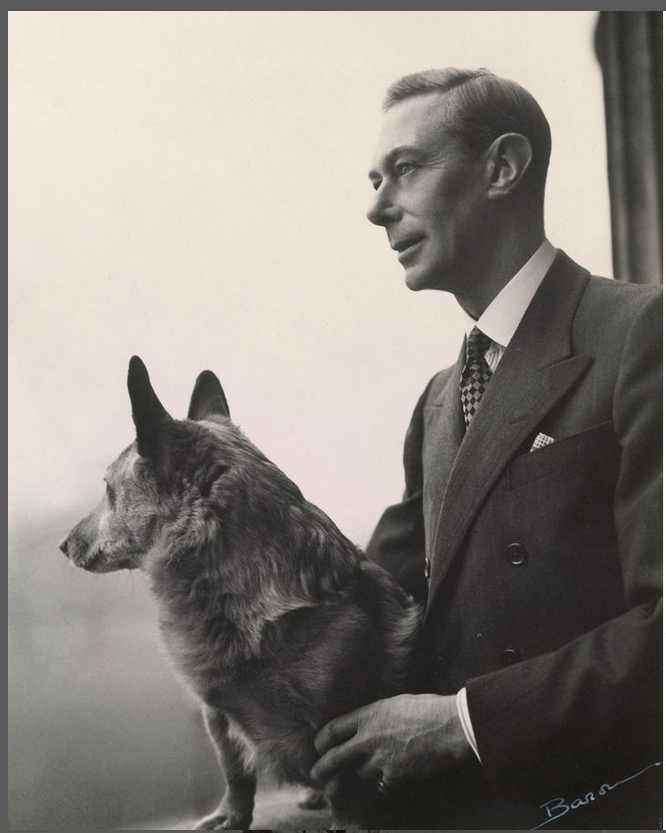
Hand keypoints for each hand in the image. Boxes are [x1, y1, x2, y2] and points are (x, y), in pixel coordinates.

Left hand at [310, 693, 471, 789]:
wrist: (450, 726)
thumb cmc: (427, 709)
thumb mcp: (394, 703)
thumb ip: (375, 715)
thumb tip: (366, 723)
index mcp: (368, 715)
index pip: (332, 730)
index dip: (321, 741)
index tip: (318, 747)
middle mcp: (369, 738)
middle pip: (335, 758)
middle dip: (322, 769)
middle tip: (316, 776)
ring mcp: (380, 759)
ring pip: (360, 772)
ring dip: (365, 771)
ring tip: (378, 764)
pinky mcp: (393, 776)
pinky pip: (382, 782)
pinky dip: (386, 780)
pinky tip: (397, 771)